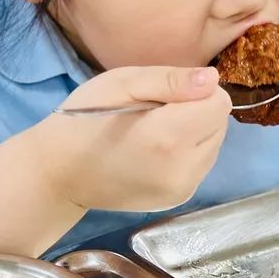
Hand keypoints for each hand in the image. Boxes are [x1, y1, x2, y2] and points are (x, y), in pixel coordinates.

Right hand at [33, 66, 232, 212]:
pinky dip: (186, 150)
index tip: (164, 94)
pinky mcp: (178, 198)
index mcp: (168, 137)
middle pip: (220, 123)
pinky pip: (202, 162)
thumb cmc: (83, 119)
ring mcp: (182, 189)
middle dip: (195, 110)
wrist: (58, 173)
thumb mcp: (121, 83)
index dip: (195, 90)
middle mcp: (183, 170)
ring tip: (152, 130)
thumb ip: (171, 80)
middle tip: (153, 112)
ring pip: (215, 143)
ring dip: (193, 130)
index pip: (219, 103)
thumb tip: (213, 79)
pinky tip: (155, 149)